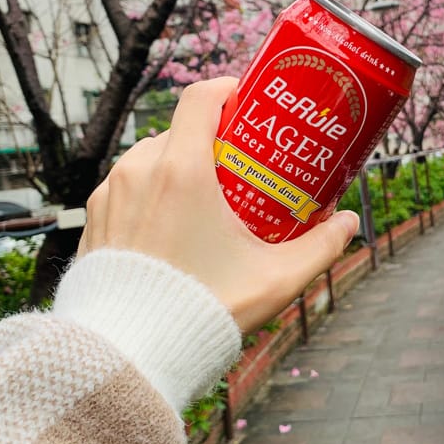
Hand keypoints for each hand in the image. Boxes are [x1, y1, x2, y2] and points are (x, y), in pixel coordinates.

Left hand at [77, 78, 359, 333]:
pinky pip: (127, 189)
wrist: (131, 353)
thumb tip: (349, 224)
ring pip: (151, 159)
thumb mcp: (275, 279)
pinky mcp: (94, 220)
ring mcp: (110, 194)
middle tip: (242, 166)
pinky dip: (151, 195)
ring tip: (208, 200)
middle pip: (180, 131)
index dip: (229, 89)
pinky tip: (173, 228)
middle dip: (212, 141)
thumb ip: (321, 247)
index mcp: (182, 170)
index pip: (201, 97)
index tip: (250, 100)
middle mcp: (139, 170)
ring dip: (179, 168)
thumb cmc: (202, 311)